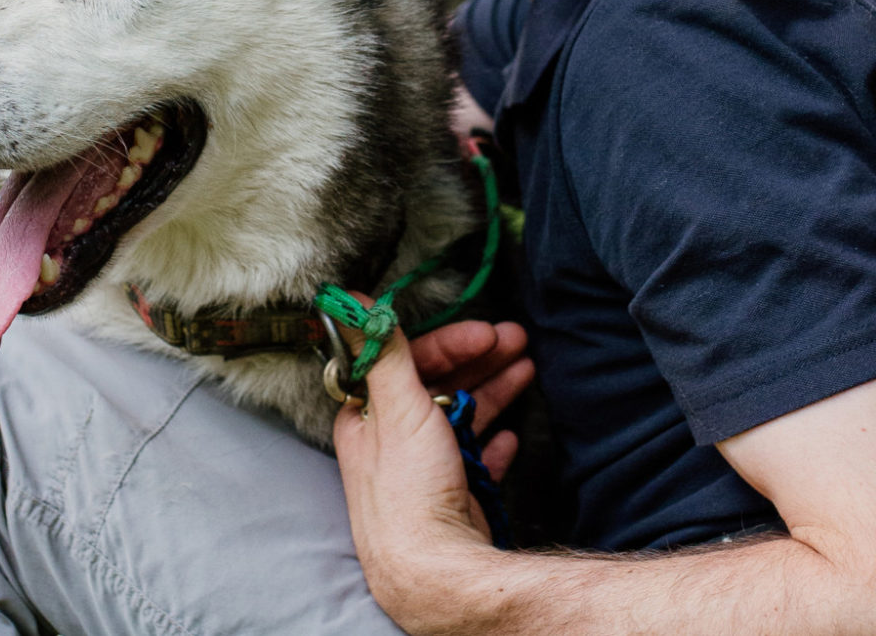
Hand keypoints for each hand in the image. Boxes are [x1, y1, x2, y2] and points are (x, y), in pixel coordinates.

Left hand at [332, 313, 532, 624]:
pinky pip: (474, 460)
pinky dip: (492, 442)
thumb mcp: (399, 408)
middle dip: (478, 359)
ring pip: (461, 417)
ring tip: (527, 369)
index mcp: (369, 418)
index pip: (407, 362)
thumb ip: (382, 353)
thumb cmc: (411, 493)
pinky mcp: (450, 499)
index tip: (485, 332)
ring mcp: (423, 473)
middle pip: (438, 385)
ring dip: (494, 389)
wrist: (436, 573)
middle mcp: (391, 444)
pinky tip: (508, 435)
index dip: (449, 342)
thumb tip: (348, 302)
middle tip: (517, 340)